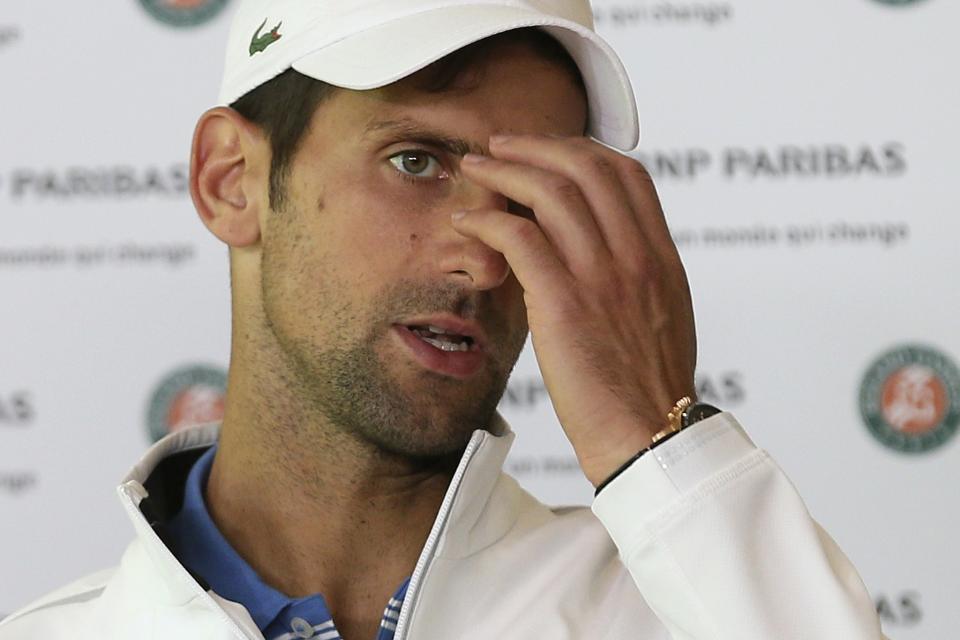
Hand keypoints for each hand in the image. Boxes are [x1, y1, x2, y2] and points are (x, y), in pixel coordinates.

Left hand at [452, 135, 696, 486]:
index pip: (627, 174)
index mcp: (661, 257)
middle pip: (587, 167)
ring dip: (506, 171)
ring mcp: (602, 277)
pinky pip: (521, 238)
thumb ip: (635, 275)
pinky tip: (469, 222)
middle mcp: (636, 256)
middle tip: (499, 147)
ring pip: (552, 192)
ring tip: (476, 169)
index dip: (581, 149)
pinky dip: (490, 220)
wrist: (648, 437)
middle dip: (536, 146)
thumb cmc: (646, 388)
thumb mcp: (660, 317)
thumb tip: (598, 251)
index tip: (546, 152)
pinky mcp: (565, 304)